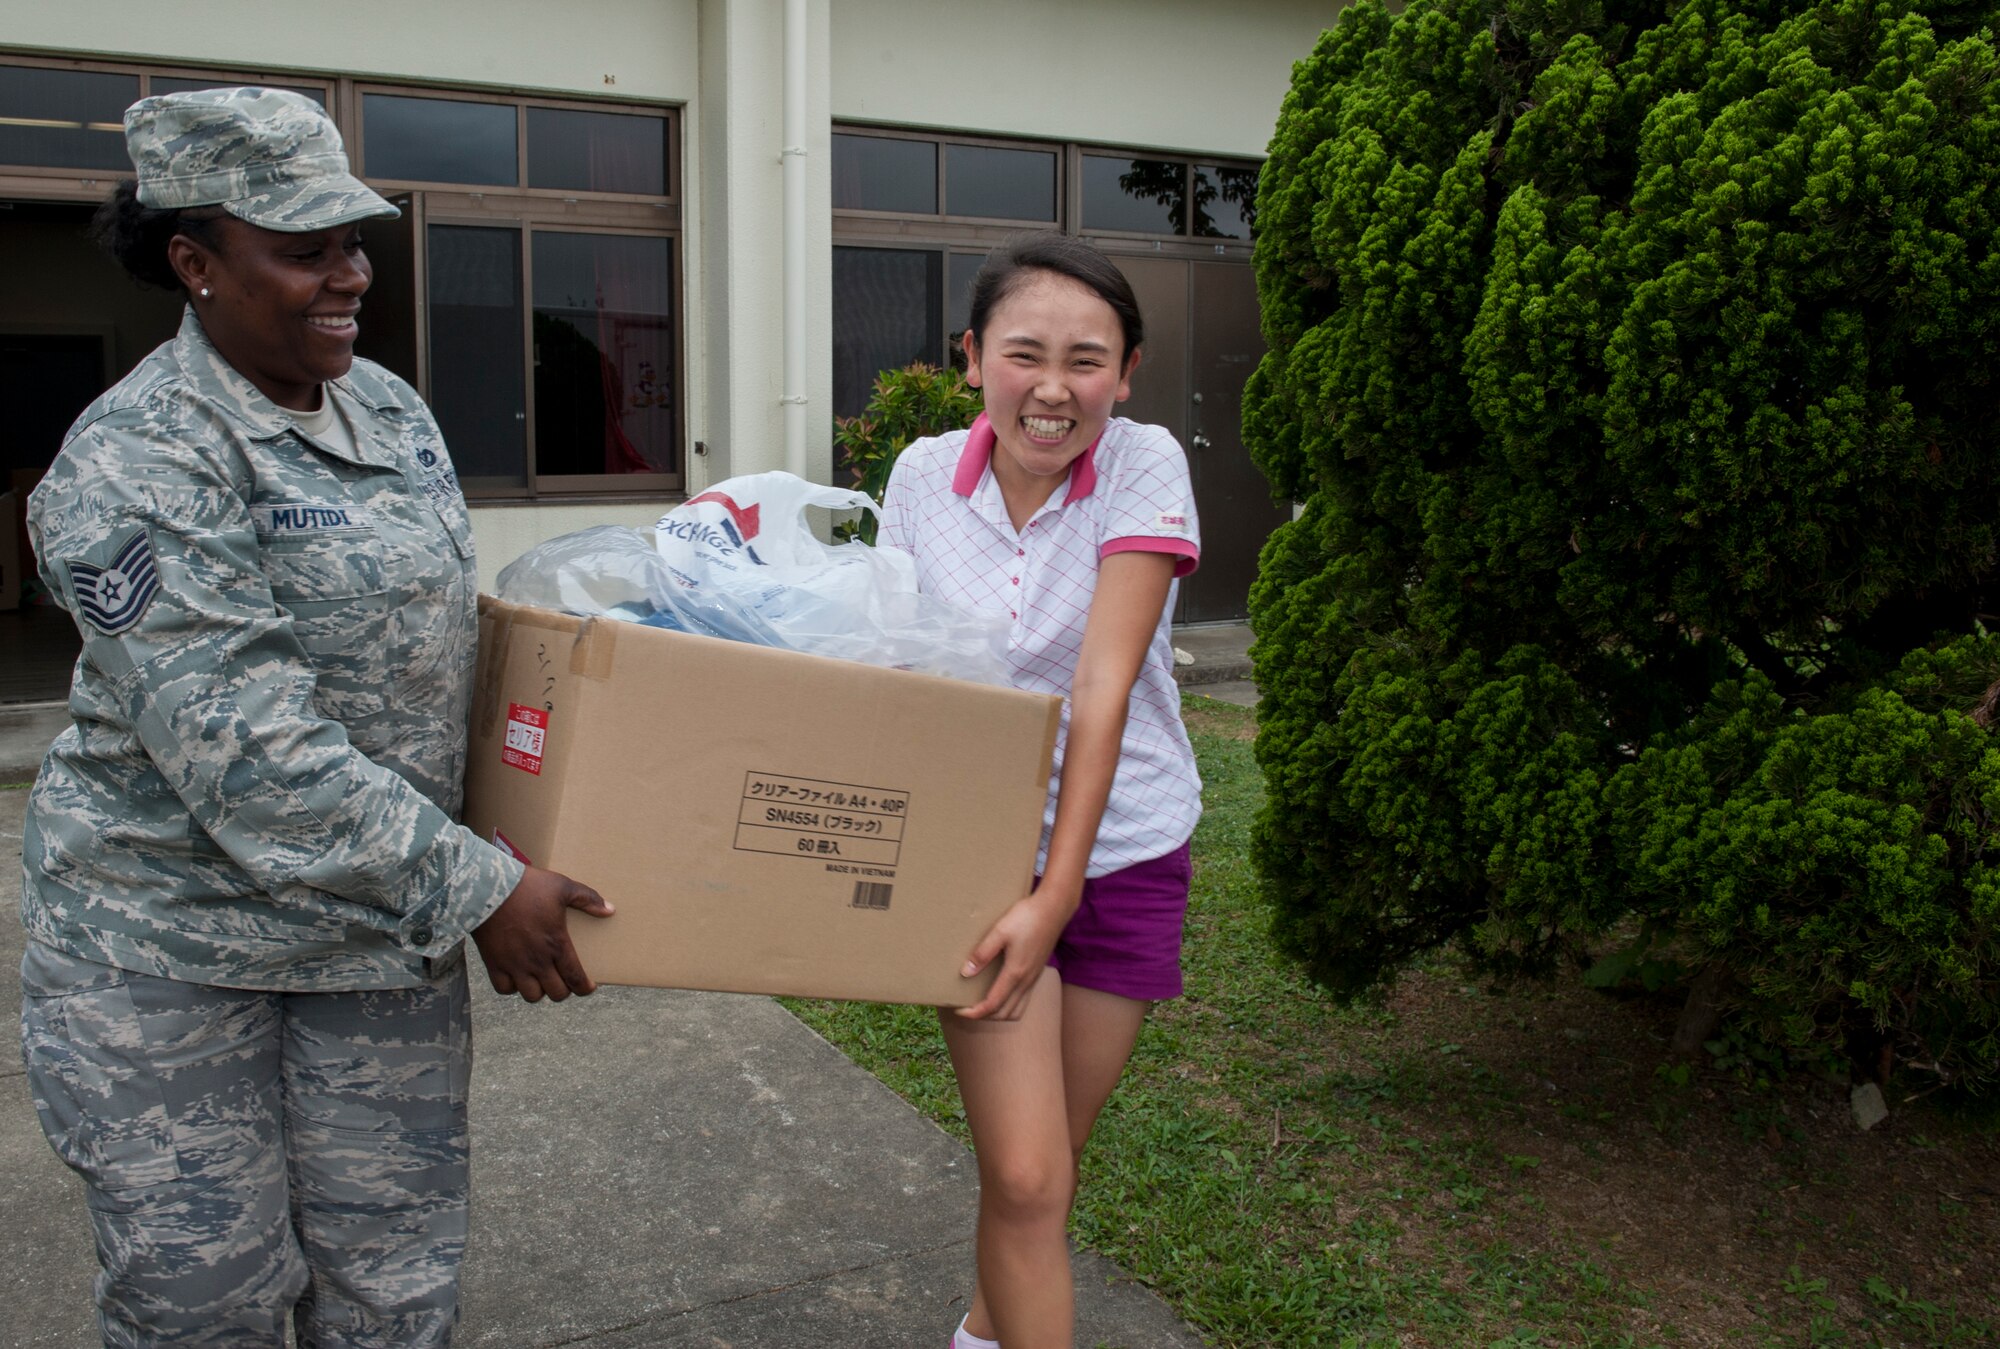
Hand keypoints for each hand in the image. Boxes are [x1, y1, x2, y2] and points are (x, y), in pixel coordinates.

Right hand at [471, 866, 613, 1002]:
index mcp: (557, 944)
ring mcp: (514, 965)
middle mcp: (537, 960)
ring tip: (541, 980)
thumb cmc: (528, 886)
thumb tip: (610, 910)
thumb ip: (588, 899)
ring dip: (539, 991)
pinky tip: (517, 977)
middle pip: (556, 993)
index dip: (585, 988)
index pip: (576, 979)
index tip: (588, 986)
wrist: (487, 888)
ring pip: (531, 996)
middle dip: (564, 990)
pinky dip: (512, 988)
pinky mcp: (494, 964)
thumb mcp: (562, 887)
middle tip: (564, 980)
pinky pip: (504, 989)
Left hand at [952, 886, 1076, 1021]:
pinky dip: (1009, 1005)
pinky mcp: (1037, 973)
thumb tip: (966, 973)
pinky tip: (1000, 992)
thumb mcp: (1000, 931)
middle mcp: (1026, 981)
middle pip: (1004, 1014)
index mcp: (1015, 973)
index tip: (958, 1010)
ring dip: (998, 1013)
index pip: (992, 1005)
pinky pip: (1023, 1000)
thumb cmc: (1026, 917)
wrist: (1054, 908)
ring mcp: (1034, 978)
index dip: (973, 1012)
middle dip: (983, 1016)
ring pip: (1016, 1010)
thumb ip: (983, 953)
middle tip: (966, 1008)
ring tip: (981, 1004)